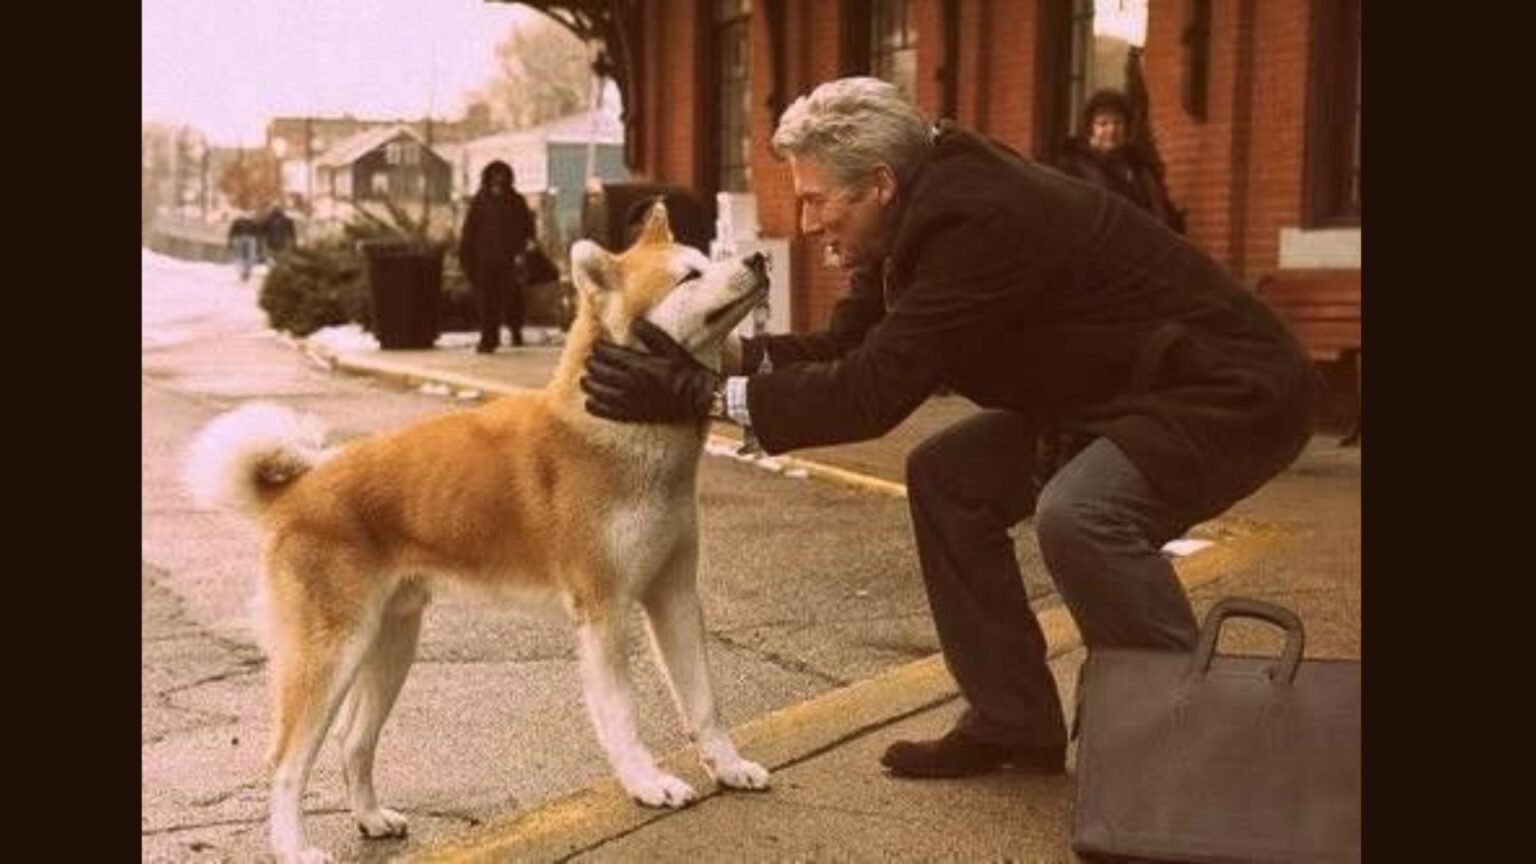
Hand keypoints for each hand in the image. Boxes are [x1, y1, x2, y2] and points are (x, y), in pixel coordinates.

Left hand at [581, 318, 719, 422]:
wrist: (697, 397)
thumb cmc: (685, 370)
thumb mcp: (671, 348)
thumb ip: (651, 335)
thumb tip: (634, 322)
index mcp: (637, 364)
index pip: (604, 352)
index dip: (598, 347)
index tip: (599, 345)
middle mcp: (629, 382)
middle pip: (596, 370)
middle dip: (591, 363)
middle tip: (593, 360)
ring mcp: (628, 400)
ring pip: (595, 390)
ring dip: (589, 383)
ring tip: (588, 379)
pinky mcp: (630, 414)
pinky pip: (603, 411)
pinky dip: (593, 404)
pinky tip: (590, 400)